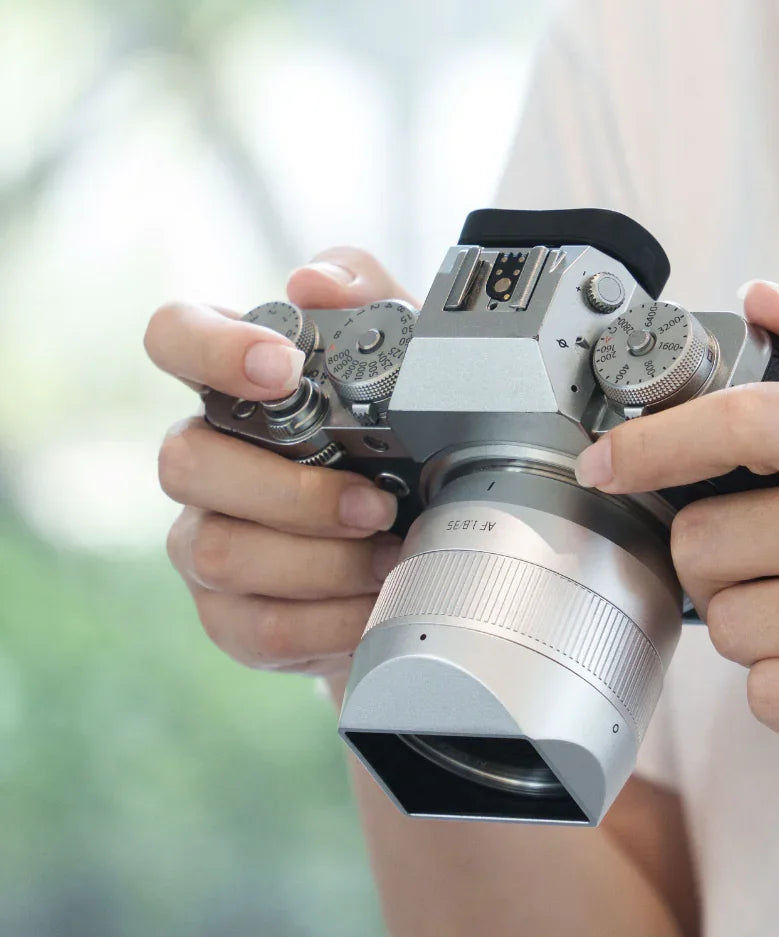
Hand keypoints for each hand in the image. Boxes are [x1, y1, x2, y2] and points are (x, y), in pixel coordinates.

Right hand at [146, 248, 414, 687]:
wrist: (420, 550)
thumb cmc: (403, 444)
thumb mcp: (412, 363)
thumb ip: (370, 297)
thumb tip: (312, 282)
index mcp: (237, 387)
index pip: (173, 337)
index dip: (210, 348)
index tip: (280, 369)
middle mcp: (205, 461)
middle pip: (184, 462)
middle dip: (291, 490)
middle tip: (377, 502)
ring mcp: (207, 541)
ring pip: (220, 552)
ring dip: (320, 561)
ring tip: (391, 555)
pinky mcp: (231, 617)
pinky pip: (259, 626)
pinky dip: (330, 621)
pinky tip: (374, 604)